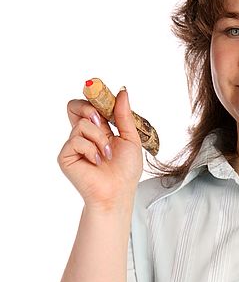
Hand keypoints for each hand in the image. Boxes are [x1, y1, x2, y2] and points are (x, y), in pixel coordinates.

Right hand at [57, 89, 142, 209]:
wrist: (118, 191)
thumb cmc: (126, 169)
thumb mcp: (130, 138)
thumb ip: (124, 115)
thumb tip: (123, 91)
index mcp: (99, 128)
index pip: (89, 104)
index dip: (93, 96)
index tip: (100, 90)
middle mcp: (83, 134)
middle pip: (74, 105)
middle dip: (89, 108)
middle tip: (101, 120)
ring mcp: (73, 145)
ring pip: (82, 124)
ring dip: (100, 138)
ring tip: (107, 154)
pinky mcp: (66, 156)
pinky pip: (76, 140)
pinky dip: (91, 149)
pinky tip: (96, 162)